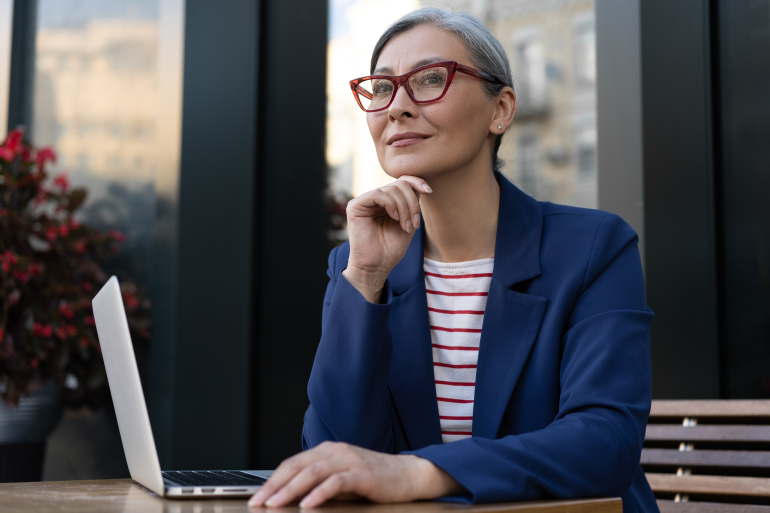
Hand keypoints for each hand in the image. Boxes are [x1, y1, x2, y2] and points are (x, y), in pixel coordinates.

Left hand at [247, 441, 462, 508]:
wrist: (410, 475)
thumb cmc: (375, 480)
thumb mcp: (342, 479)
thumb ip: (320, 484)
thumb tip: (291, 498)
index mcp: (328, 451)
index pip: (293, 463)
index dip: (272, 480)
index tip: (257, 496)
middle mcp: (336, 451)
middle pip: (297, 466)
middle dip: (275, 485)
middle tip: (259, 502)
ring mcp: (350, 460)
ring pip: (312, 472)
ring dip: (290, 490)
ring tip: (275, 504)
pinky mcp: (363, 474)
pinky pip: (336, 482)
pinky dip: (319, 493)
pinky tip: (307, 505)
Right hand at [342, 176, 431, 302]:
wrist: (376, 267)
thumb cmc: (391, 249)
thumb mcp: (408, 222)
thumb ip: (412, 203)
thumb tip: (420, 183)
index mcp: (387, 201)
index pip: (402, 181)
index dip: (416, 182)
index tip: (429, 191)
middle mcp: (375, 199)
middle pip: (400, 184)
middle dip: (412, 203)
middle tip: (414, 224)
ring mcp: (364, 201)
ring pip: (391, 189)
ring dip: (404, 208)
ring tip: (405, 226)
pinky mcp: (355, 206)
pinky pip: (378, 194)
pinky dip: (391, 205)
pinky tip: (394, 218)